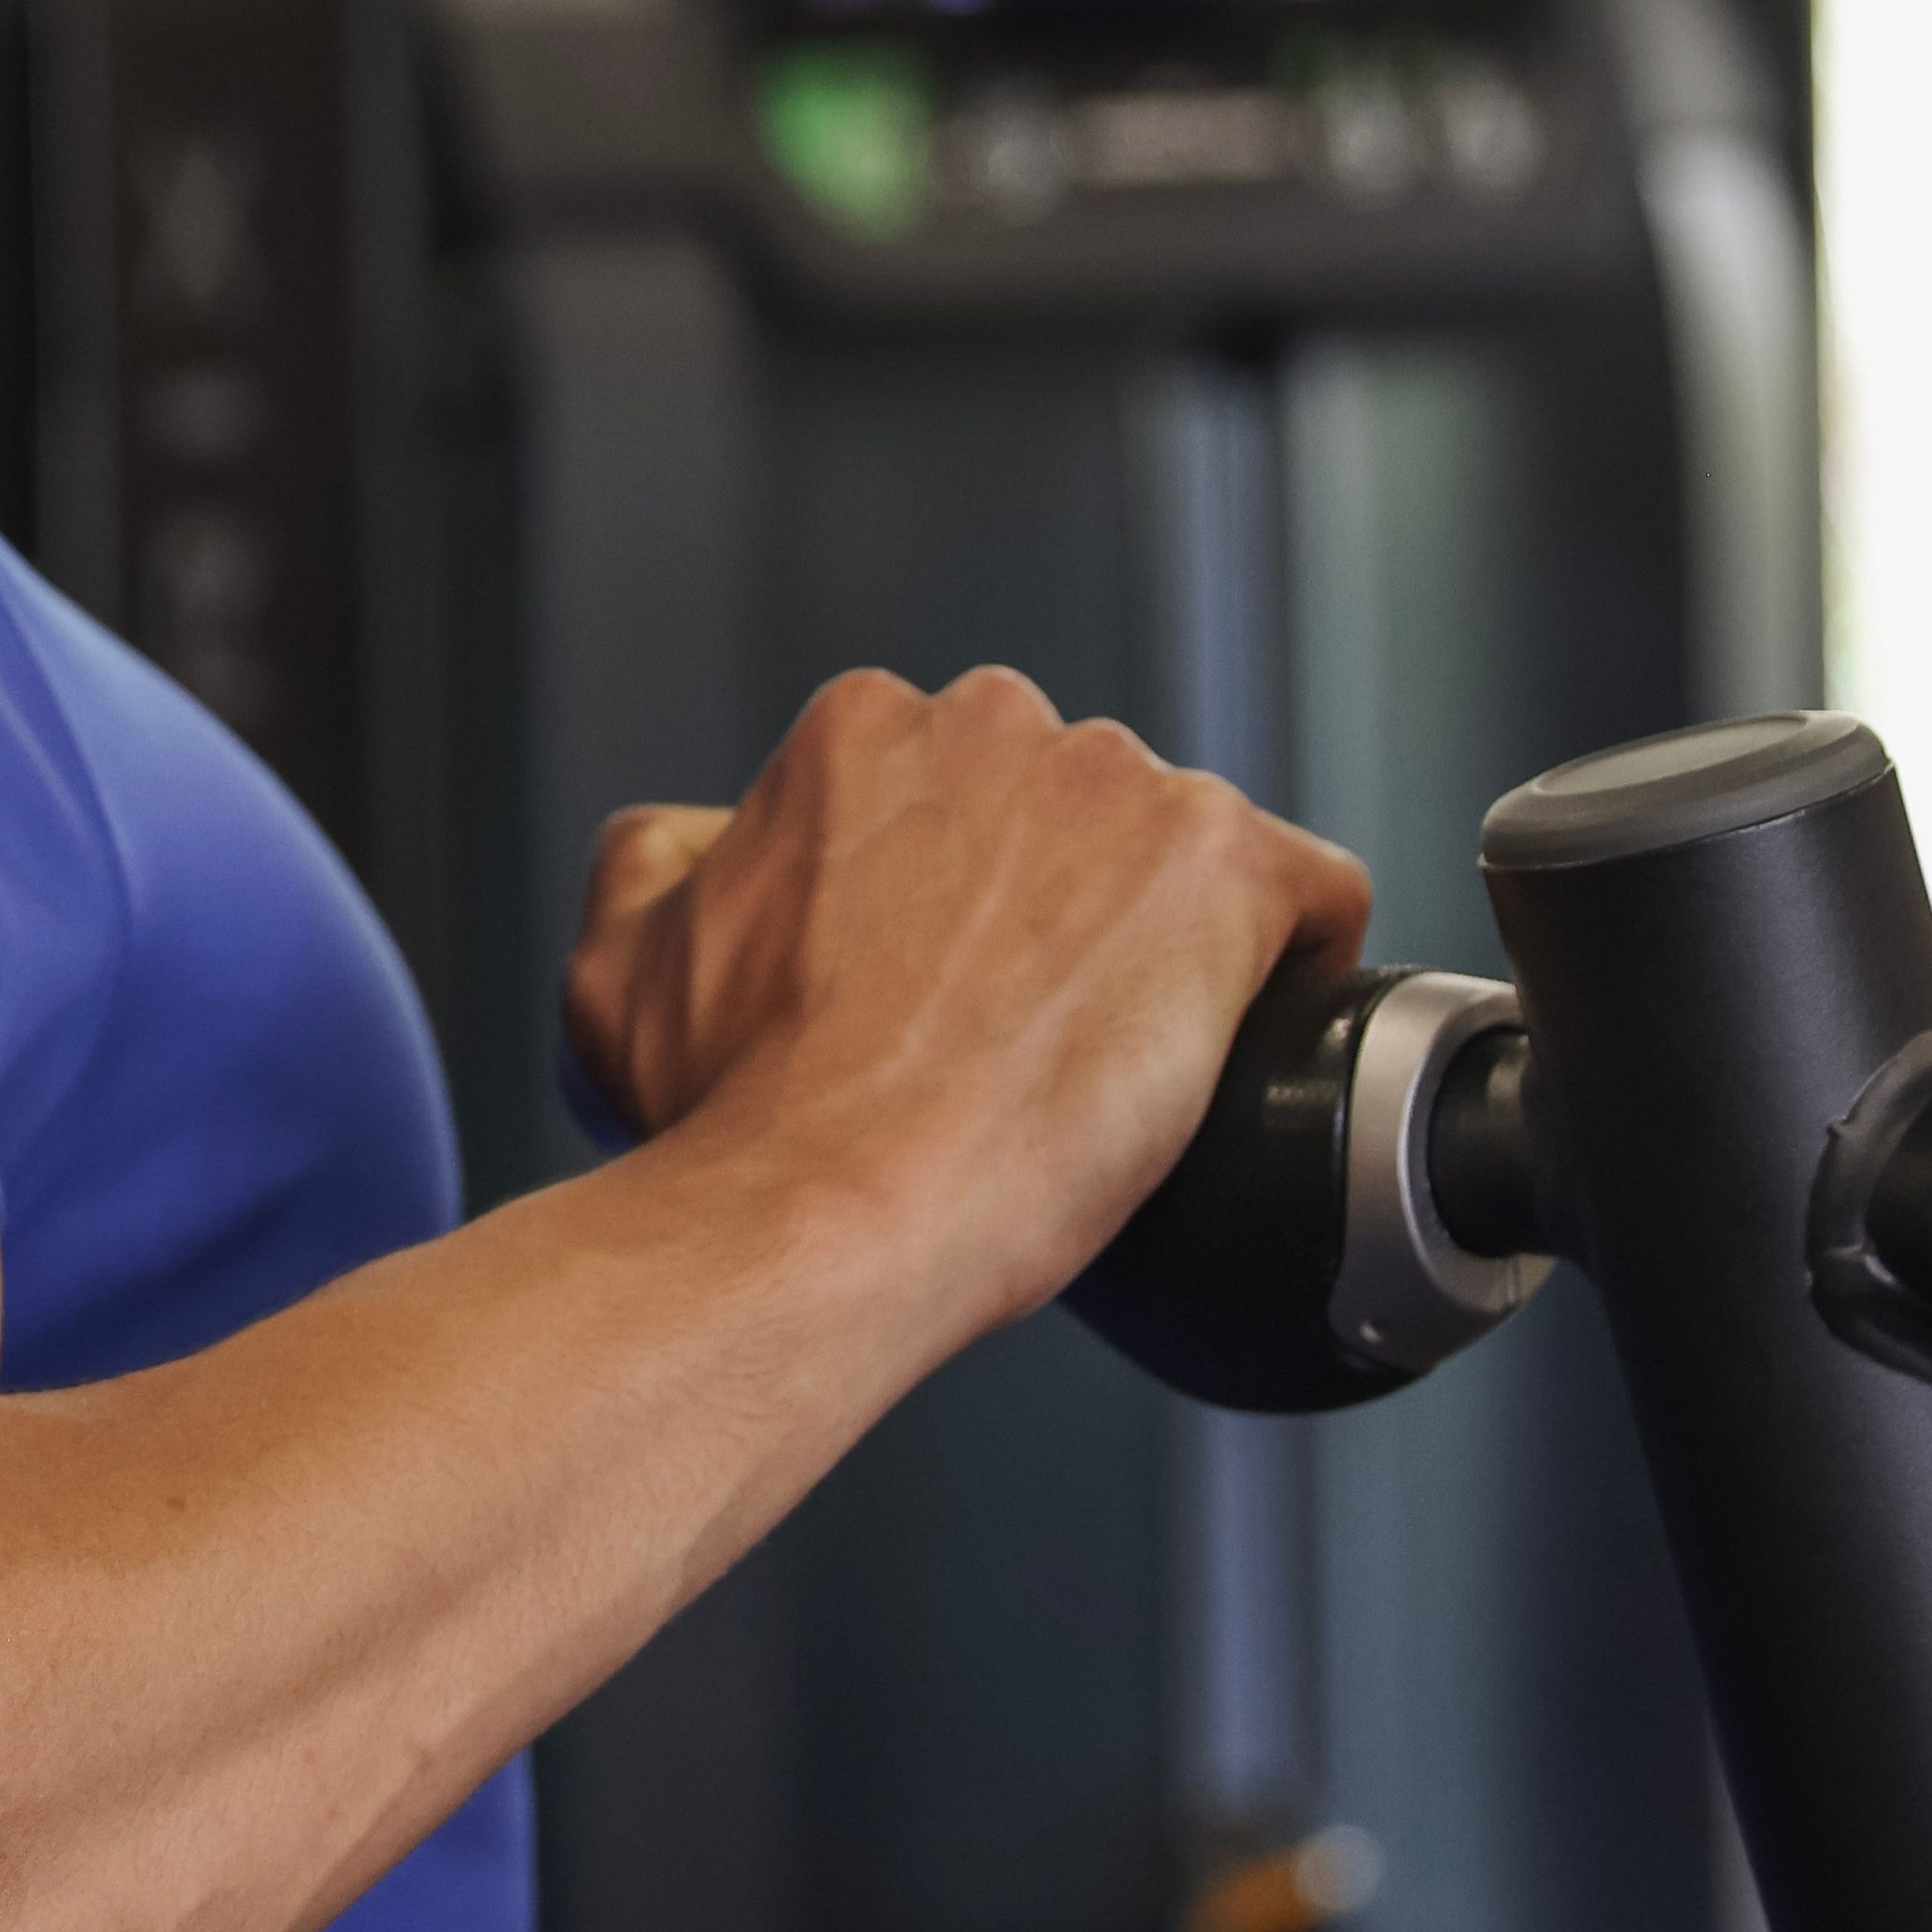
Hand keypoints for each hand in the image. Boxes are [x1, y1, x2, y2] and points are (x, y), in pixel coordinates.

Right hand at [562, 667, 1368, 1351]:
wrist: (832, 1208)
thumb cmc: (734, 1115)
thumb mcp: (618, 965)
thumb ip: (658, 862)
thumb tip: (705, 839)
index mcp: (858, 731)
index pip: (954, 788)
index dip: (954, 901)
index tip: (943, 990)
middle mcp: (994, 723)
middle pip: (1072, 805)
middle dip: (1061, 905)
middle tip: (1019, 1034)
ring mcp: (1120, 785)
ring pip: (1181, 854)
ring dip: (1160, 941)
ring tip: (1103, 1064)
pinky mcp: (1225, 866)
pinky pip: (1313, 892)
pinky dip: (1292, 964)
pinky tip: (1234, 1042)